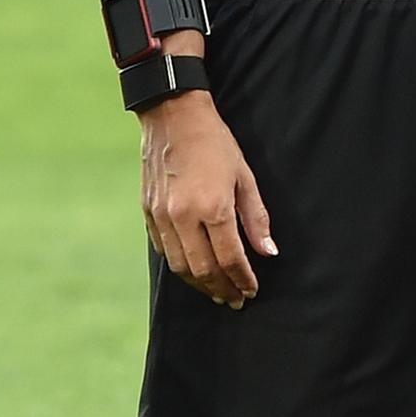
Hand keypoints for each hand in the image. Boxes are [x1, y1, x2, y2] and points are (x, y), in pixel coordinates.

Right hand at [142, 88, 274, 307]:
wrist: (173, 116)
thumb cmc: (215, 143)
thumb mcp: (245, 176)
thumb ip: (256, 218)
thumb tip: (268, 252)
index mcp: (212, 207)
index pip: (230, 258)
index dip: (242, 279)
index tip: (251, 290)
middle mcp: (183, 217)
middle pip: (203, 269)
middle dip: (222, 288)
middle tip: (235, 300)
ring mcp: (161, 216)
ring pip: (180, 266)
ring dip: (200, 284)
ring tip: (217, 292)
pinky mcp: (147, 212)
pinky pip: (163, 250)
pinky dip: (180, 266)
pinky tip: (194, 270)